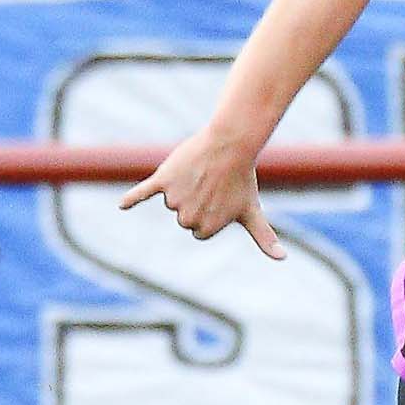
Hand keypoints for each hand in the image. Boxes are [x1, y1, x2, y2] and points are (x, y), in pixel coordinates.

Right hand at [118, 124, 281, 259]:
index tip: (221, 200)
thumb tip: (283, 259)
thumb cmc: (243, 180)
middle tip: (213, 186)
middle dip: (196, 202)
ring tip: (202, 175)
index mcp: (206, 229)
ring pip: (172, 202)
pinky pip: (142, 192)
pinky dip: (132, 198)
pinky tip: (122, 205)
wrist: (232, 145)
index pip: (198, 229)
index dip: (210, 212)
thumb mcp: (252, 211)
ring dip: (183, 189)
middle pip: (184, 217)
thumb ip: (264, 237)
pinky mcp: (163, 180)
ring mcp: (173, 198)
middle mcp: (187, 217)